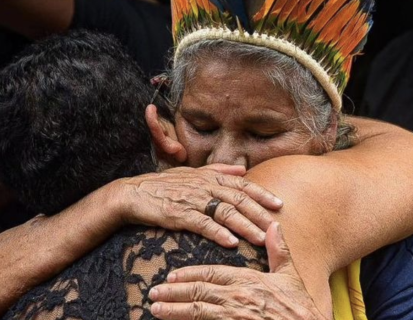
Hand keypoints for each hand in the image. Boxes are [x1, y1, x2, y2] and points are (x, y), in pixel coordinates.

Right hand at [115, 164, 282, 246]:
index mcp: (210, 177)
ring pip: (225, 212)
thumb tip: (243, 169)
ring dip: (245, 226)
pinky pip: (203, 224)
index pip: (242, 184)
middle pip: (239, 199)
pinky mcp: (179, 214)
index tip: (279, 204)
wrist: (133, 193)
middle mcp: (204, 186)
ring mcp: (192, 200)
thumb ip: (219, 170)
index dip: (262, 194)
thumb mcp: (192, 173)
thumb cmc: (163, 185)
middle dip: (260, 213)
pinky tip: (231, 243)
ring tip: (260, 238)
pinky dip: (218, 233)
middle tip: (276, 226)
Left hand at [148, 222, 327, 319]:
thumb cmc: (300, 306)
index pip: (212, 273)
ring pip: (198, 311)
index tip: (171, 276)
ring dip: (174, 311)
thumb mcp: (290, 276)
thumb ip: (278, 250)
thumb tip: (274, 224)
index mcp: (248, 280)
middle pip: (199, 291)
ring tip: (155, 309)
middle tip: (153, 293)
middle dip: (173, 292)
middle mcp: (238, 297)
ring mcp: (235, 316)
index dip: (189, 274)